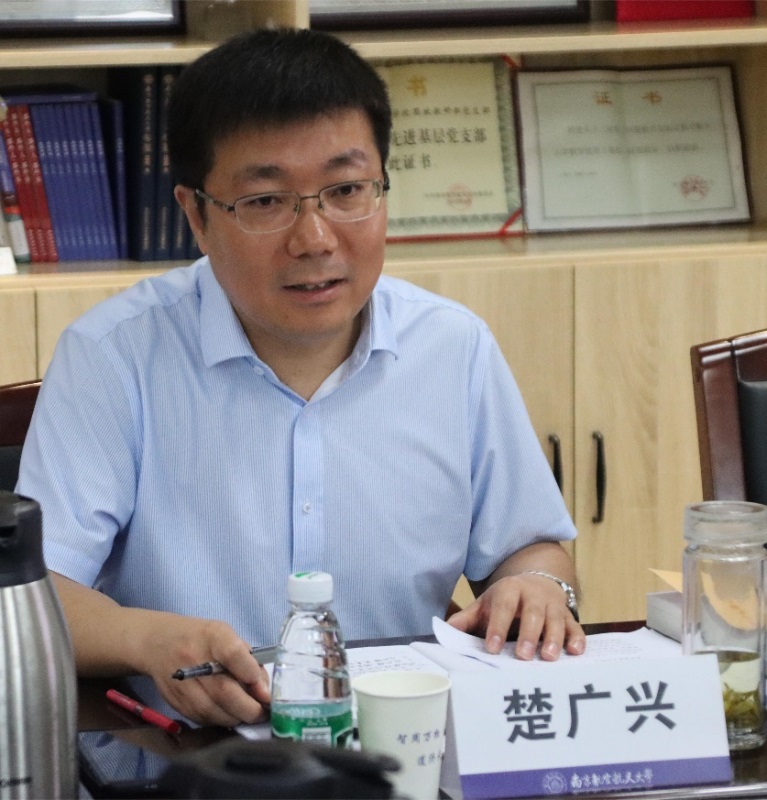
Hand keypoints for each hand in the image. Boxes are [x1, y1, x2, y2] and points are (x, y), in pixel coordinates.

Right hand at [136, 615, 271, 726]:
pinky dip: (220, 721)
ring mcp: (181, 683)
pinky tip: (227, 714)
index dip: (251, 674)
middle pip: (224, 691)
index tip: (265, 691)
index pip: (233, 654)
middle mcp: (194, 658)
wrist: (157, 643)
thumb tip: (264, 691)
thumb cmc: (201, 638)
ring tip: (247, 715)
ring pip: (213, 712)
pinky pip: (202, 719)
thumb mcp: (227, 636)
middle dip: (249, 709)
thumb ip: (248, 660)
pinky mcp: (174, 702)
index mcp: (212, 636)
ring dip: (235, 718)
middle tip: (262, 713)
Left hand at [447, 573, 585, 660]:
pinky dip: (577, 638)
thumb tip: (444, 630)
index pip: (503, 607)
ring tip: (548, 658)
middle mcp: (533, 595)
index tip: (491, 648)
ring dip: (553, 638)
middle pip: (532, 612)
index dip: (497, 626)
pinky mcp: (568, 616)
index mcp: (509, 590)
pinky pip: (574, 626)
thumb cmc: (506, 600)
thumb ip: (467, 618)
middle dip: (527, 634)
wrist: (536, 582)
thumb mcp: (486, 604)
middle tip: (522, 656)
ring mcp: (553, 605)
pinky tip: (575, 652)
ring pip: (555, 619)